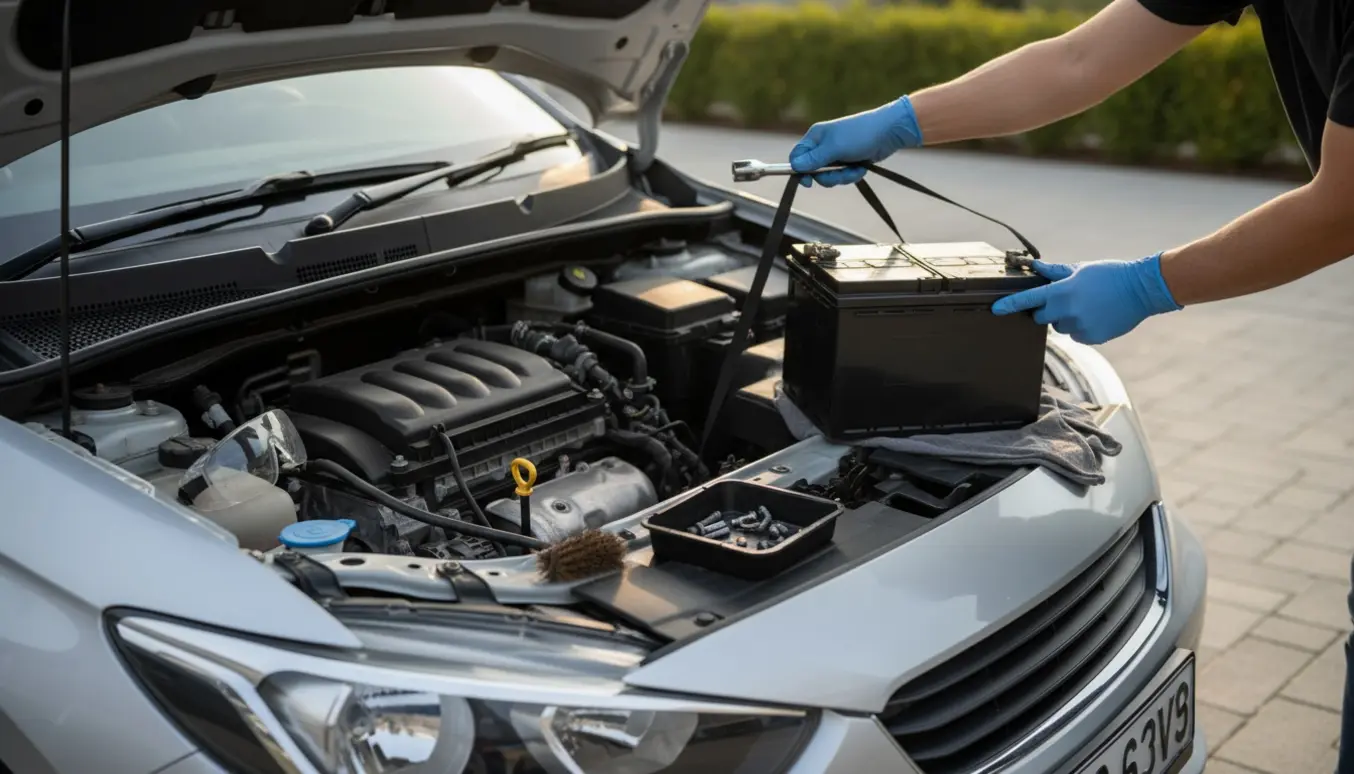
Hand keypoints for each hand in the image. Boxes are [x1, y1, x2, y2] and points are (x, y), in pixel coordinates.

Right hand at [789, 96, 923, 186]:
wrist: (889, 132)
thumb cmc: (860, 135)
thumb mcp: (834, 148)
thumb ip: (814, 159)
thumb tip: (794, 167)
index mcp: (815, 137)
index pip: (797, 157)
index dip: (800, 171)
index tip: (809, 183)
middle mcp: (823, 145)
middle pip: (813, 171)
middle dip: (828, 176)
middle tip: (840, 173)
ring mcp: (836, 154)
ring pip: (829, 176)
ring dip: (842, 176)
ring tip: (855, 168)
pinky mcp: (848, 161)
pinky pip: (842, 176)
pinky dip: (852, 175)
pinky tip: (861, 167)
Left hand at [991, 253, 1181, 344]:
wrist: (1141, 289)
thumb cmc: (1110, 275)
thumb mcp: (1081, 269)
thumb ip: (1055, 272)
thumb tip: (1035, 267)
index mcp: (1062, 292)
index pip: (1028, 300)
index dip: (1010, 305)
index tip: (996, 310)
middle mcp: (1067, 312)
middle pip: (1041, 318)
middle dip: (1047, 310)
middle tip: (1067, 299)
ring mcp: (1079, 327)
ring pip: (1060, 328)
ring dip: (1067, 319)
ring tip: (1088, 306)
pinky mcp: (1091, 338)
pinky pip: (1077, 335)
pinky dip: (1082, 328)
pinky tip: (1097, 315)